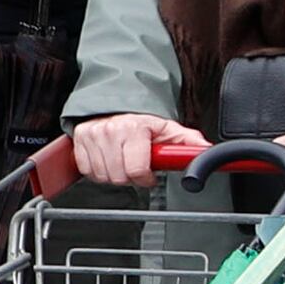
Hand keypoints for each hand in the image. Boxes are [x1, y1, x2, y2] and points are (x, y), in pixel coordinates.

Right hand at [71, 112, 198, 188]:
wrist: (115, 105)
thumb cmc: (141, 121)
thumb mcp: (167, 129)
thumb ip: (187, 141)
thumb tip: (205, 150)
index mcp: (133, 128)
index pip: (137, 169)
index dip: (146, 178)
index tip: (149, 176)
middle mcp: (110, 131)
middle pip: (119, 176)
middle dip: (131, 177)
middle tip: (136, 168)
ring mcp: (92, 136)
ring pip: (103, 176)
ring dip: (115, 175)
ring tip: (124, 163)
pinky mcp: (79, 141)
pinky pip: (87, 170)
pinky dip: (98, 171)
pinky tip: (109, 162)